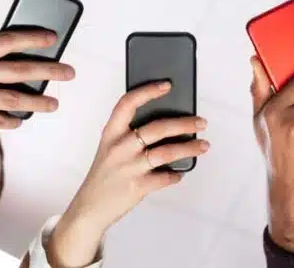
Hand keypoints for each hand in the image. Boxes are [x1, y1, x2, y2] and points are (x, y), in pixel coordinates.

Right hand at [0, 29, 73, 176]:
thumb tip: (25, 63)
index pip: (4, 41)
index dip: (30, 38)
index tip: (53, 38)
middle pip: (15, 69)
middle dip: (47, 70)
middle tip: (68, 72)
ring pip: (14, 98)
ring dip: (38, 102)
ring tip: (53, 104)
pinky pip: (2, 120)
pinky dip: (14, 121)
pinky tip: (20, 121)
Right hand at [48, 82, 208, 266]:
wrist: (89, 207)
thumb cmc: (104, 174)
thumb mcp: (109, 148)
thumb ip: (129, 134)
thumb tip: (165, 122)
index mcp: (111, 133)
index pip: (128, 103)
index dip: (148, 91)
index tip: (167, 85)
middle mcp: (120, 147)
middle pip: (157, 128)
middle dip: (184, 124)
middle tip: (201, 122)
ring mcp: (129, 167)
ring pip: (166, 152)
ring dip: (189, 148)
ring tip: (204, 145)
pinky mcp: (137, 186)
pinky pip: (164, 178)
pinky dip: (175, 175)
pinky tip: (179, 173)